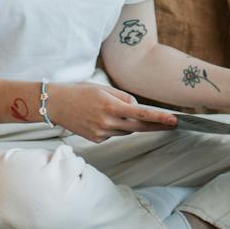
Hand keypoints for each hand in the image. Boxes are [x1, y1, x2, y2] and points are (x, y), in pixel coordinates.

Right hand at [45, 83, 179, 142]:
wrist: (55, 104)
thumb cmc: (81, 92)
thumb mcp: (104, 88)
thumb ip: (124, 98)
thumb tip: (137, 108)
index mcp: (110, 106)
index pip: (141, 113)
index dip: (159, 118)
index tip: (174, 120)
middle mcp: (107, 122)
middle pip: (139, 126)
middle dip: (156, 125)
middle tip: (172, 123)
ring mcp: (101, 133)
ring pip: (126, 130)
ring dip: (129, 122)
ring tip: (114, 110)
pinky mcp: (96, 139)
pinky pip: (114, 134)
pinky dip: (114, 126)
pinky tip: (101, 118)